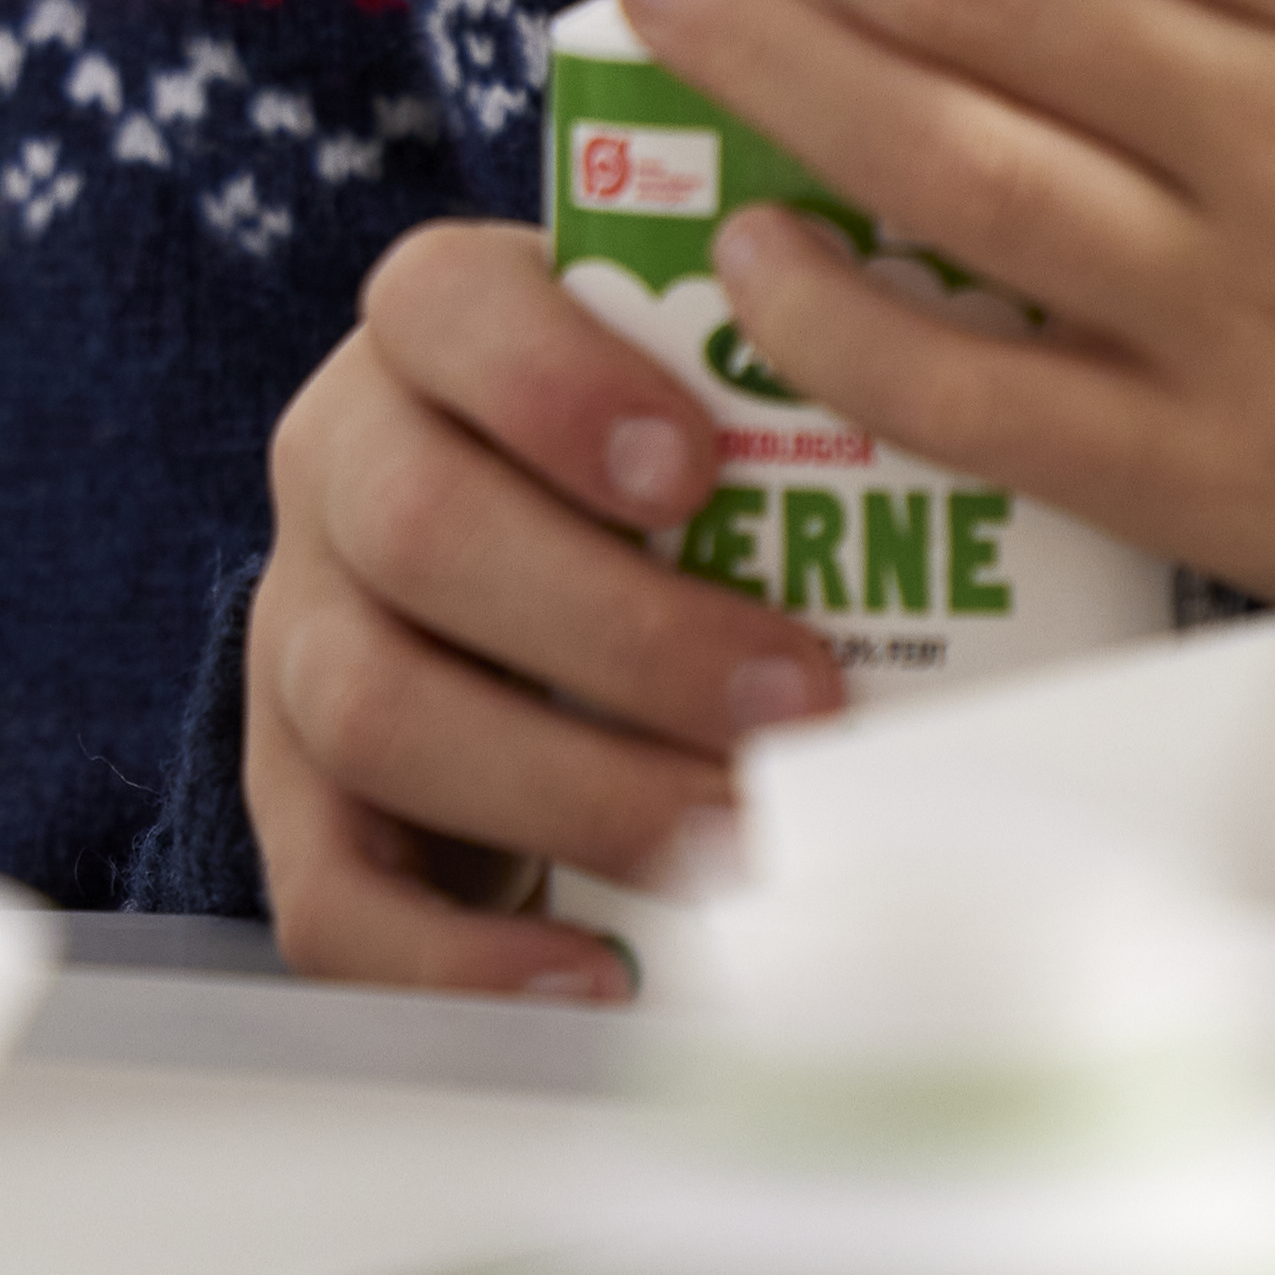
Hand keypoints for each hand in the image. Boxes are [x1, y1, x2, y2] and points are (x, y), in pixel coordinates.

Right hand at [243, 222, 841, 998]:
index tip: (696, 472)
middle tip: (800, 695)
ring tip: (738, 842)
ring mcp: (299, 635)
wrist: (515, 594)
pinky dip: (457, 952)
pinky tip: (596, 970)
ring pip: (376, 708)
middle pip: (420, 527)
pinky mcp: (294, 800)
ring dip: (576, 789)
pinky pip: (326, 890)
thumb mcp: (692, 391)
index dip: (554, 384)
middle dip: (621, 628)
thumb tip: (979, 450)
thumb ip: (785, 392)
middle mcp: (340, 468)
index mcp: (432, 332)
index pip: (445, 305)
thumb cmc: (654, 477)